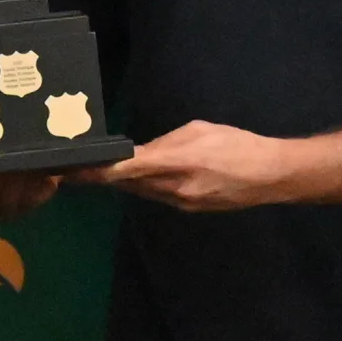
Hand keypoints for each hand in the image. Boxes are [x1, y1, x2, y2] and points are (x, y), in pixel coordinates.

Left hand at [81, 121, 282, 210]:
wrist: (269, 176)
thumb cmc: (235, 144)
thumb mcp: (198, 130)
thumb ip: (165, 141)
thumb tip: (142, 151)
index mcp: (176, 162)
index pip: (126, 169)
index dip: (97, 172)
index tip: (72, 171)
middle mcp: (174, 188)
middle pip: (128, 184)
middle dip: (102, 177)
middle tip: (75, 169)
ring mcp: (181, 203)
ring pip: (141, 191)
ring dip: (123, 182)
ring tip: (100, 171)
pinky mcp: (188, 210)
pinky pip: (157, 196)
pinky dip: (144, 186)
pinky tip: (139, 177)